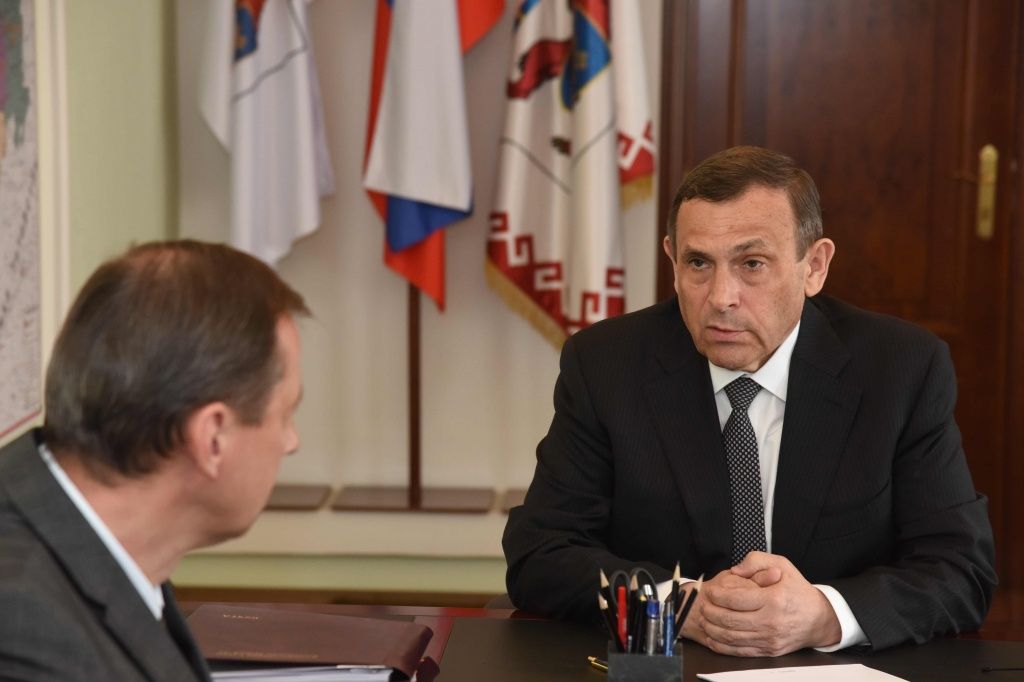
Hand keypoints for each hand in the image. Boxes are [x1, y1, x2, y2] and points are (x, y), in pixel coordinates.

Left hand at [697, 552, 841, 656]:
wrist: (819, 619)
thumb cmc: (798, 590)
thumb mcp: (782, 565)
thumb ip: (756, 561)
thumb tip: (735, 570)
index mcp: (773, 599)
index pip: (735, 599)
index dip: (717, 595)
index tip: (709, 591)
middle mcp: (771, 621)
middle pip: (730, 620)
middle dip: (710, 612)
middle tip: (702, 605)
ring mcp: (770, 639)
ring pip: (731, 637)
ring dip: (712, 629)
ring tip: (704, 619)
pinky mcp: (769, 651)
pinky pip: (740, 651)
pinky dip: (722, 646)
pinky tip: (713, 638)